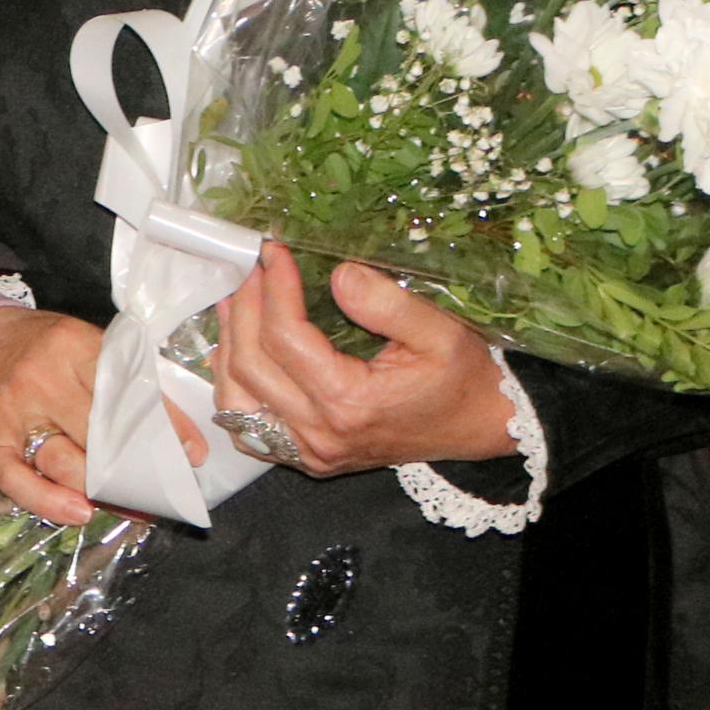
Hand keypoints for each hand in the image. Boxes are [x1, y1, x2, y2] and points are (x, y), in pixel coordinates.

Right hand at [0, 305, 202, 524]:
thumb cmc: (33, 348)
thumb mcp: (79, 342)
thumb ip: (118, 376)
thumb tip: (169, 431)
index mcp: (71, 347)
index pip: (128, 392)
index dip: (165, 426)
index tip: (192, 453)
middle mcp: (40, 379)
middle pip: (101, 435)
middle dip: (137, 467)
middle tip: (163, 487)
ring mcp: (12, 413)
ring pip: (66, 462)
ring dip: (103, 491)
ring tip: (131, 504)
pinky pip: (18, 481)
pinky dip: (49, 502)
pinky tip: (79, 512)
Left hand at [208, 244, 513, 475]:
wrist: (482, 426)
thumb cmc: (463, 378)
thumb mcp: (442, 332)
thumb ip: (388, 303)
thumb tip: (337, 274)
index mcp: (351, 404)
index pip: (284, 338)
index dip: (273, 288)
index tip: (274, 252)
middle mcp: (320, 434)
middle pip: (250, 364)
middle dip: (245, 308)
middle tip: (254, 270)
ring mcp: (309, 452)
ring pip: (235, 399)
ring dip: (228, 346)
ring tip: (237, 302)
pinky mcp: (306, 457)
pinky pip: (246, 427)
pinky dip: (233, 387)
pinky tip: (241, 353)